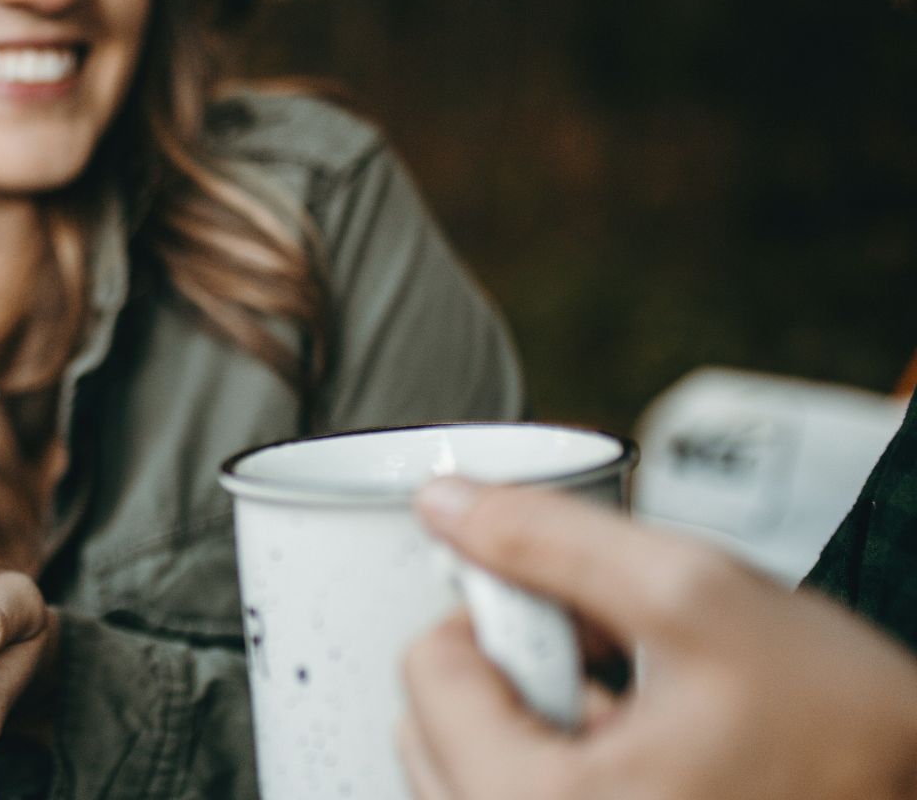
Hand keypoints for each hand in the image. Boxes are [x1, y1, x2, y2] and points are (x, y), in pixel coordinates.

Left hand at [399, 479, 916, 799]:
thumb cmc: (846, 731)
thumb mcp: (695, 595)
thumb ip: (550, 539)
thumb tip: (448, 505)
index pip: (427, 671)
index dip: (500, 612)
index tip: (568, 611)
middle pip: (432, 726)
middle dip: (517, 676)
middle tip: (613, 666)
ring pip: (470, 768)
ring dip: (538, 722)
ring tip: (640, 716)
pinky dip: (562, 767)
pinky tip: (646, 755)